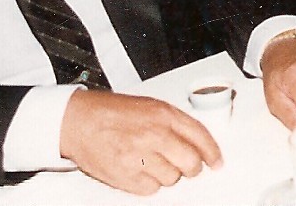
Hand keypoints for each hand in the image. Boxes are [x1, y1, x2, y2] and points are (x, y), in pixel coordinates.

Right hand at [60, 90, 221, 195]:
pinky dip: (150, 184)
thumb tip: (197, 142)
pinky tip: (142, 172)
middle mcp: (154, 136)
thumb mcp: (152, 106)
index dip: (213, 152)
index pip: (201, 136)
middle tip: (188, 167)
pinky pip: (150, 189)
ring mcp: (139, 157)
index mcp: (164, 116)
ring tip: (155, 164)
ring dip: (168, 174)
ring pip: (172, 178)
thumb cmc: (113, 112)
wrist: (79, 121)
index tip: (216, 162)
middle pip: (190, 162)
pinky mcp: (124, 176)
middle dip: (193, 167)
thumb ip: (176, 123)